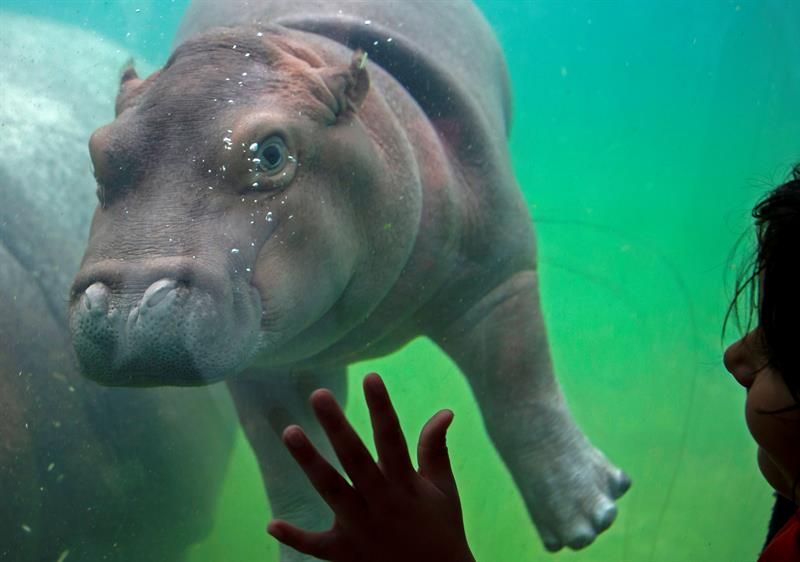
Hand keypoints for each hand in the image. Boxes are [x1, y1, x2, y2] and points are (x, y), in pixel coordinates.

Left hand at [267, 372, 475, 561]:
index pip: (392, 438)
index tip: (371, 377)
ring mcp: (361, 528)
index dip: (382, 407)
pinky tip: (272, 523)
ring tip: (289, 431)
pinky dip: (295, 536)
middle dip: (336, 425)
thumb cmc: (441, 530)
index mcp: (405, 484)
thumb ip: (436, 449)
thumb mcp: (444, 489)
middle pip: (354, 458)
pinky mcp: (346, 554)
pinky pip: (316, 546)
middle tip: (317, 395)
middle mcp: (381, 502)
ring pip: (331, 490)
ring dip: (309, 461)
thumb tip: (444, 411)